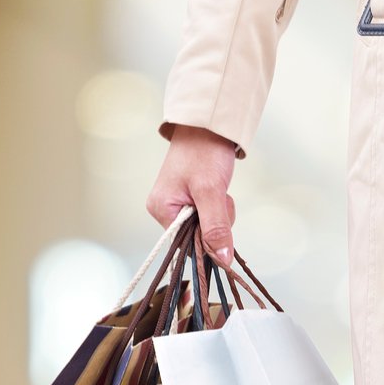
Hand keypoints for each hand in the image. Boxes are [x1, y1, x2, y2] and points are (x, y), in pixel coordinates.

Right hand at [147, 125, 241, 262]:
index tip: (221, 226)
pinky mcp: (190, 198)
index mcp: (162, 209)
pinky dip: (218, 206)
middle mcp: (165, 209)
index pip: (186, 245)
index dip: (207, 241)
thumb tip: (221, 260)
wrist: (209, 125)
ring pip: (207, 226)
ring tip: (219, 190)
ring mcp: (178, 203)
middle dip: (216, 223)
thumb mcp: (211, 191)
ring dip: (220, 213)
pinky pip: (209, 214)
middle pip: (197, 237)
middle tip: (220, 198)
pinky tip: (218, 190)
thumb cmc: (204, 151)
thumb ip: (216, 227)